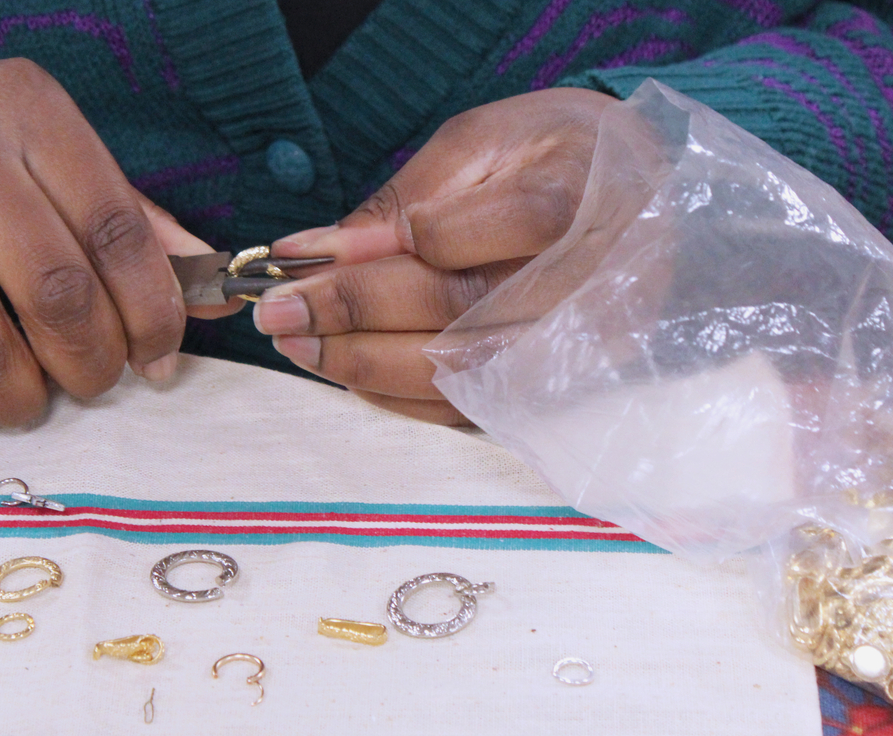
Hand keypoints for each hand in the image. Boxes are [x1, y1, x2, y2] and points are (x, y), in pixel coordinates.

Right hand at [0, 60, 240, 436]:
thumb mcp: (48, 156)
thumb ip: (132, 222)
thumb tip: (211, 296)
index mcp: (28, 111)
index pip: (116, 230)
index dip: (152, 312)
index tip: (159, 358)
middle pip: (54, 292)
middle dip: (91, 364)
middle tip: (93, 381)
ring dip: (18, 399)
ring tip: (28, 400)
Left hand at [253, 88, 615, 423]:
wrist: (647, 196)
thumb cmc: (557, 155)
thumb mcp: (484, 141)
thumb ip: (405, 198)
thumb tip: (317, 252)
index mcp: (579, 197)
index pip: (470, 236)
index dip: (381, 252)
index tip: (303, 255)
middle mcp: (592, 283)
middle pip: (457, 315)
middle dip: (352, 316)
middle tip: (274, 314)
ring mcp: (583, 346)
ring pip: (459, 377)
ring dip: (363, 365)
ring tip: (296, 342)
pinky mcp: (564, 384)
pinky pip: (470, 408)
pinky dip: (398, 395)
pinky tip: (346, 369)